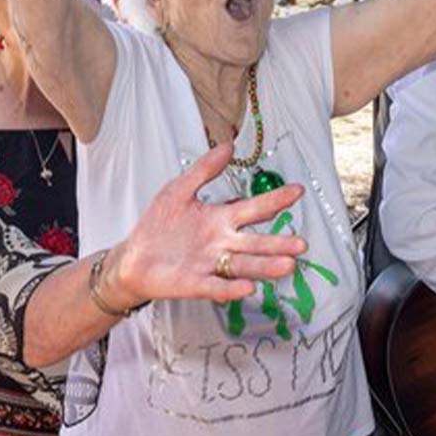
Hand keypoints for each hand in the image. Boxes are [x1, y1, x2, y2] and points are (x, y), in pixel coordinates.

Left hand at [106, 145, 307, 305]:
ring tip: (287, 265)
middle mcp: (222, 244)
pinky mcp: (196, 283)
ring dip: (265, 267)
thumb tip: (227, 147)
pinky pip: (217, 286)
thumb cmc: (158, 226)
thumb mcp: (179, 190)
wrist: (134, 257)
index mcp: (220, 220)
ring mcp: (211, 265)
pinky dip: (231, 288)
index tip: (297, 190)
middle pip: (255, 243)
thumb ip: (204, 171)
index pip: (253, 209)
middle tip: (301, 243)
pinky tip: (247, 288)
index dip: (275, 200)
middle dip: (278, 243)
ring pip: (244, 266)